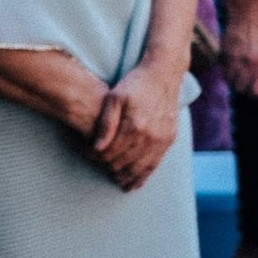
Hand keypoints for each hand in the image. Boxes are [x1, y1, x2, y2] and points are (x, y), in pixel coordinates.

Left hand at [91, 61, 182, 189]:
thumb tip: (97, 149)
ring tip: (115, 180)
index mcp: (134, 126)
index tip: (87, 154)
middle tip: (99, 163)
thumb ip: (106, 124)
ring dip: (126, 176)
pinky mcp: (170, 138)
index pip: (109, 153)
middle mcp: (150, 136)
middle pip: (123, 163)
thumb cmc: (136, 83)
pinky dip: (144, 175)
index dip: (95, 157)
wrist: (164, 73)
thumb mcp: (114, 98)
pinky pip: (156, 163)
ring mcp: (162, 139)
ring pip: (140, 168)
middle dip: (108, 166)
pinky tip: (135, 184)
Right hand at [220, 3, 257, 97]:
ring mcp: (236, 59)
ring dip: (234, 79)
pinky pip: (223, 68)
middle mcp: (251, 64)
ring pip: (230, 81)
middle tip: (248, 81)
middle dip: (245, 87)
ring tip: (240, 72)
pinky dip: (227, 68)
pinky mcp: (224, 52)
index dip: (257, 91)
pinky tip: (233, 61)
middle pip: (242, 89)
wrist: (251, 8)